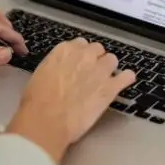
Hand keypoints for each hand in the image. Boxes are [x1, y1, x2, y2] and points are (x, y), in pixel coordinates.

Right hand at [6, 38, 135, 162]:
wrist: (47, 119)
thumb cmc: (37, 101)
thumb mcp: (41, 74)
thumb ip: (56, 66)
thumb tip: (60, 71)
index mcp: (65, 50)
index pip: (80, 44)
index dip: (81, 55)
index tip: (79, 63)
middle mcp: (85, 56)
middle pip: (97, 49)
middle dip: (95, 59)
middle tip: (91, 73)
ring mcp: (100, 70)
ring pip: (112, 59)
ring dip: (109, 68)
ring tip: (105, 79)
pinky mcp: (110, 88)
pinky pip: (126, 76)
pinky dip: (126, 78)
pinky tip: (125, 81)